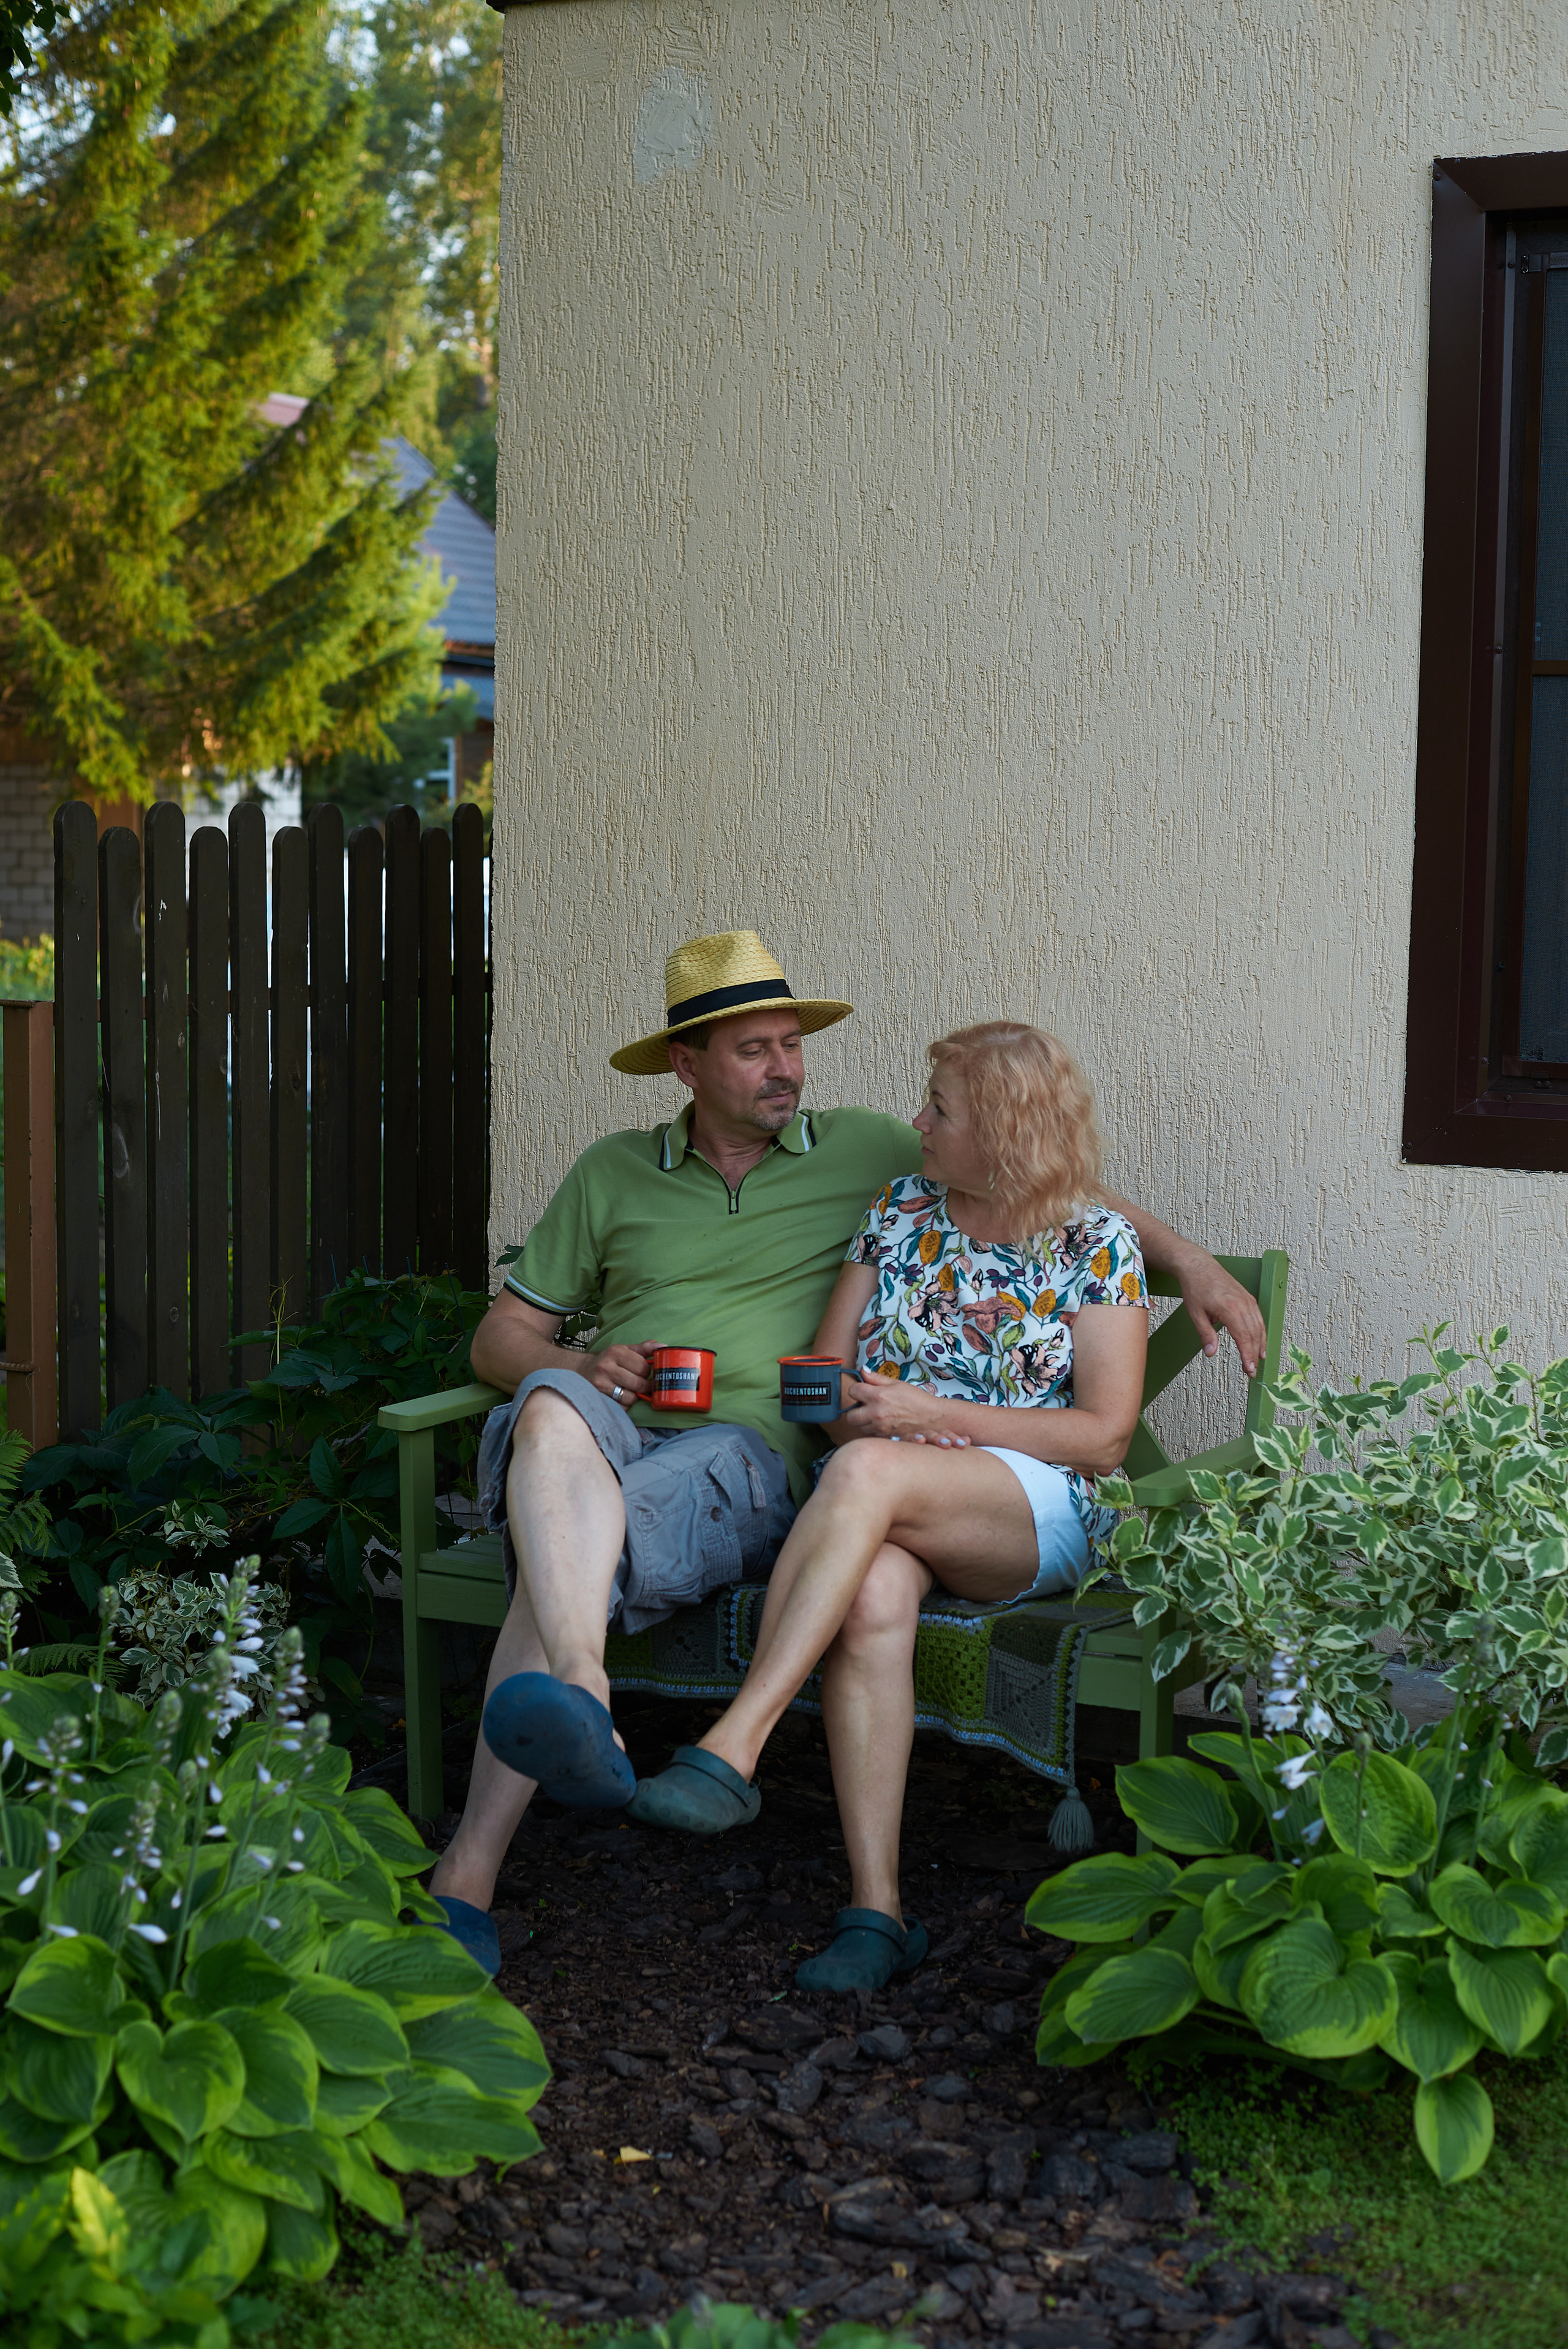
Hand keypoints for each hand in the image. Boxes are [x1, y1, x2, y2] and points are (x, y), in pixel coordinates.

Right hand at [589, 1340, 658, 1405]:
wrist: (582, 1371)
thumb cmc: (609, 1361)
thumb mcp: (624, 1350)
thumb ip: (645, 1348)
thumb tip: (664, 1347)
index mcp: (615, 1352)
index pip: (643, 1367)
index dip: (646, 1372)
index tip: (643, 1373)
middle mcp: (605, 1368)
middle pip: (638, 1384)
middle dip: (643, 1386)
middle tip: (640, 1385)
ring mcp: (600, 1385)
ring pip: (630, 1398)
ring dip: (633, 1397)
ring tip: (629, 1391)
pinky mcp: (598, 1399)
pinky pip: (621, 1408)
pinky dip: (624, 1406)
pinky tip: (620, 1398)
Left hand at [837, 1371, 970, 1446]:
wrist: (932, 1417)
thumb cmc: (916, 1399)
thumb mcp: (896, 1383)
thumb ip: (876, 1378)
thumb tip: (862, 1370)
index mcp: (878, 1396)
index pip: (852, 1391)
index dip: (857, 1389)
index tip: (863, 1390)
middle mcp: (876, 1413)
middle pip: (850, 1415)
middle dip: (854, 1409)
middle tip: (865, 1405)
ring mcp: (879, 1427)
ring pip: (859, 1426)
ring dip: (863, 1420)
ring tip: (875, 1413)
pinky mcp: (884, 1436)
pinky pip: (870, 1433)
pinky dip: (872, 1428)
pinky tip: (882, 1422)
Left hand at [1175, 1250, 1265, 1377]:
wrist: (1198, 1265)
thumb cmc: (1195, 1286)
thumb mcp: (1195, 1313)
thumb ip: (1205, 1334)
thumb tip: (1211, 1353)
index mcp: (1230, 1308)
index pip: (1243, 1337)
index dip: (1247, 1355)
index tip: (1249, 1369)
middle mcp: (1242, 1303)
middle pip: (1254, 1334)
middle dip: (1254, 1355)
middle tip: (1252, 1371)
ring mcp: (1247, 1299)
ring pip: (1259, 1326)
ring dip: (1260, 1345)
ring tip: (1258, 1360)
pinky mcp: (1248, 1297)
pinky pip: (1258, 1318)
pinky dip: (1260, 1332)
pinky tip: (1259, 1342)